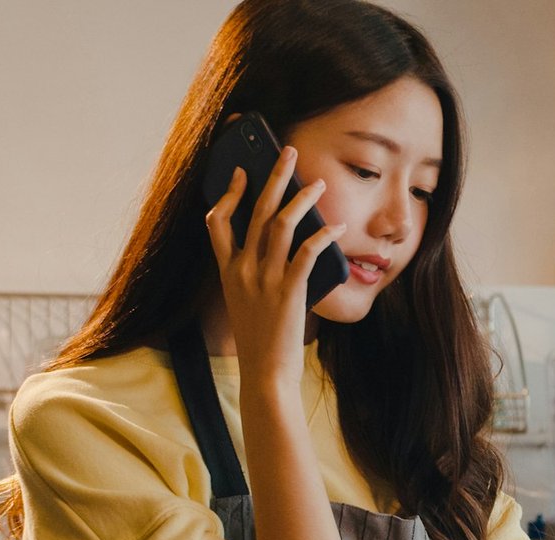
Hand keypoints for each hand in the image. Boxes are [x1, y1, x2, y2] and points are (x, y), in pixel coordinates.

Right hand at [205, 146, 344, 382]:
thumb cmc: (262, 339)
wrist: (265, 372)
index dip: (228, 194)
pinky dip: (323, 235)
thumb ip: (257, 274)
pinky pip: (307, 252)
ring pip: (282, 225)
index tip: (241, 174)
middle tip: (287, 153)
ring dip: (302, 199)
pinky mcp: (289, 291)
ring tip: (318, 183)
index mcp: (228, 272)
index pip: (217, 223)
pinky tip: (337, 226)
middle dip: (272, 178)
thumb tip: (288, 246)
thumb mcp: (246, 302)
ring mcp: (264, 279)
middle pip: (256, 212)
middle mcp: (242, 270)